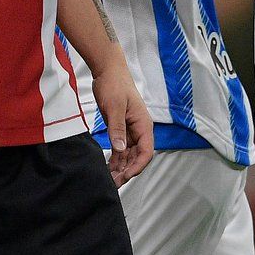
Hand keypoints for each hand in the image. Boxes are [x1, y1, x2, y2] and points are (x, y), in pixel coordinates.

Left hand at [89, 53, 153, 184]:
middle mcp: (139, 129)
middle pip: (137, 156)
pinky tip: (108, 168)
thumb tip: (121, 149)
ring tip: (110, 180)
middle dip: (127, 171)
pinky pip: (121, 148)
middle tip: (114, 183)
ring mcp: (130, 130)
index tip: (126, 176)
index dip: (137, 166)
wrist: (108, 70)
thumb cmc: (114, 85)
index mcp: (144, 124)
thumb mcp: (114, 107)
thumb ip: (118, 129)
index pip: (146, 152)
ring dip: (121, 167)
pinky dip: (116, 158)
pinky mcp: (120, 128)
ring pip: (129, 154)